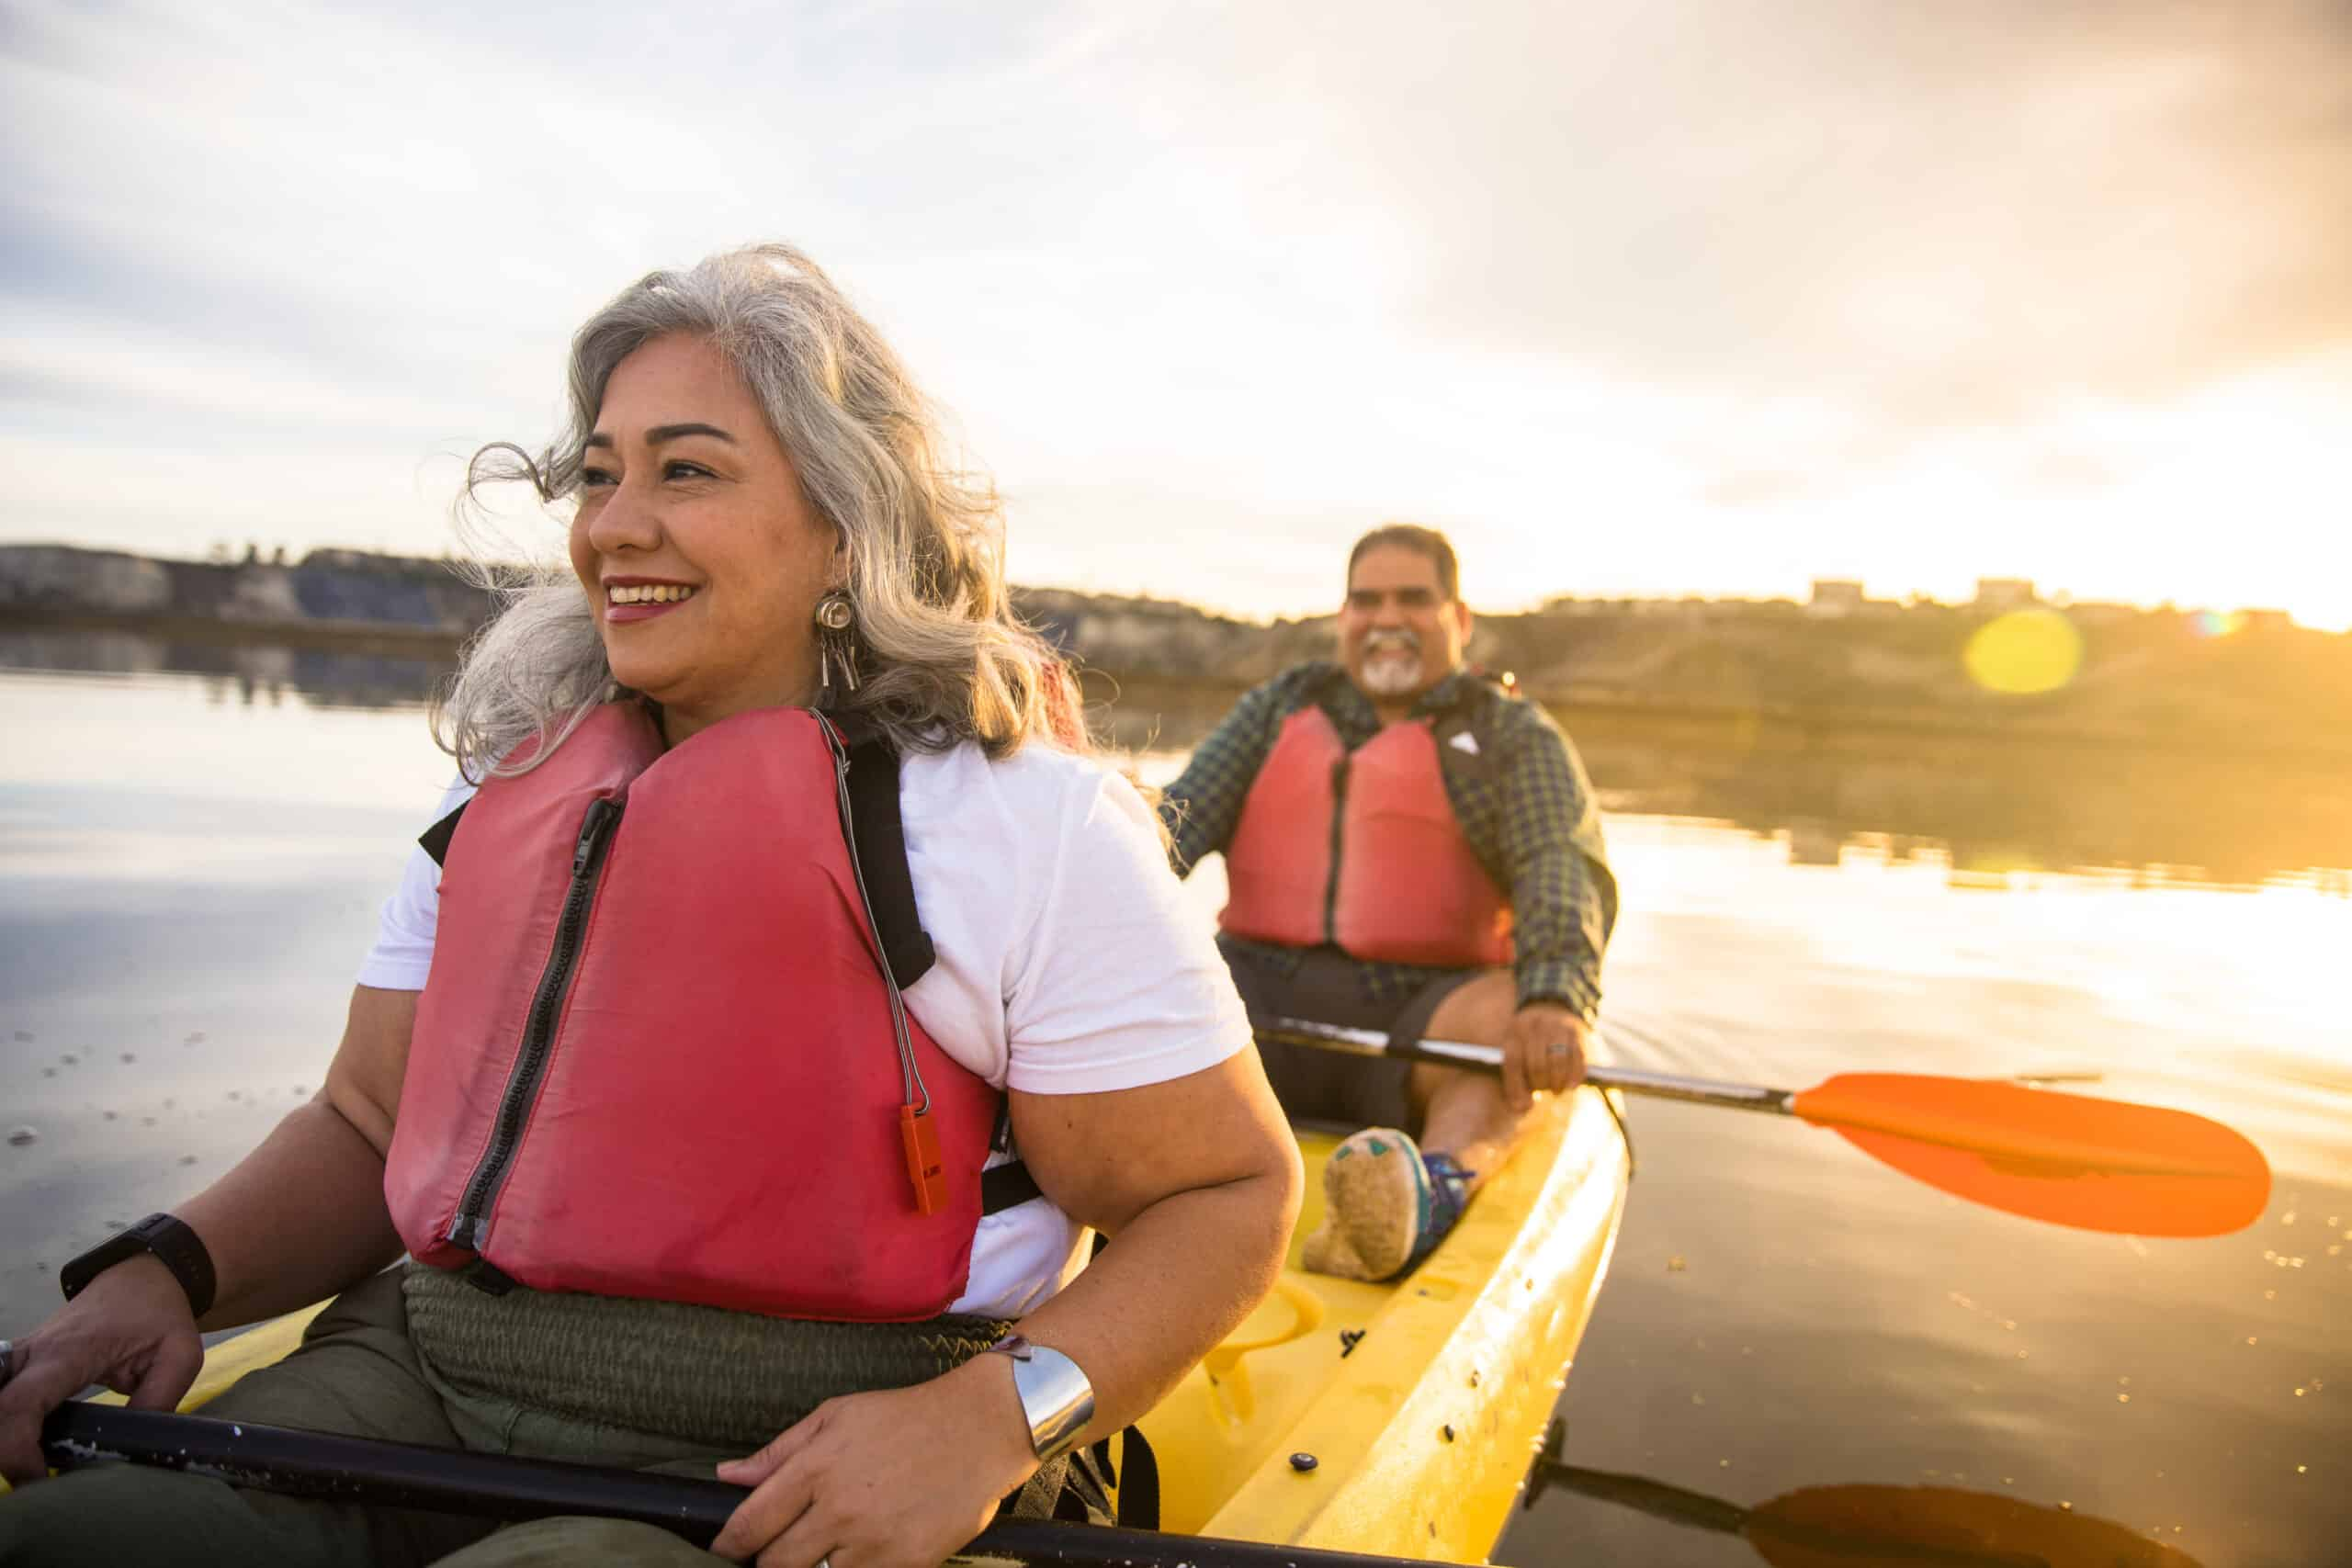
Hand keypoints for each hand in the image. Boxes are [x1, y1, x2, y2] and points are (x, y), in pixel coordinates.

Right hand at [0, 1254, 202, 1485]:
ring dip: (5, 1438)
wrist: (142, 1278)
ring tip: (35, 1463)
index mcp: (68, 1352)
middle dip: (6, 1454)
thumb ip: (157, 1401)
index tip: (39, 1477)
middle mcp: (31, 1354)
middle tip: (38, 1480)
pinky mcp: (17, 1364)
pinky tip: (28, 1443)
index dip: (17, 1449)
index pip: (20, 1406)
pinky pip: (0, 1399)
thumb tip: (133, 1445)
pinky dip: (8, 1424)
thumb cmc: (159, 1314)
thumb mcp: (179, 1355)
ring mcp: (19, 1357)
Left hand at [709, 1353, 1039, 1567]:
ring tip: (822, 1548)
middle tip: (773, 1552)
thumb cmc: (905, 1417)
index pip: (750, 1525)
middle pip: (775, 1564)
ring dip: (810, 1567)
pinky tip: (857, 1552)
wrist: (979, 1429)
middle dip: (766, 1562)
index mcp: (816, 1467)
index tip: (726, 1549)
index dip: (729, 1545)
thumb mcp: (837, 1414)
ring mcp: (873, 1542)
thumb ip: (779, 1451)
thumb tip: (727, 1477)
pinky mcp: (905, 1564)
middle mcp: (839, 1509)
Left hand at [1500, 1003, 1589, 1113]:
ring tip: (1557, 1090)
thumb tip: (1521, 1108)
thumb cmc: (1529, 1041)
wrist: (1550, 1006)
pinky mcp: (1576, 1032)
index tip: (1524, 1105)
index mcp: (1514, 1031)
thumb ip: (1514, 1079)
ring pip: (1558, 1062)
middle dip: (1540, 1084)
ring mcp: (1556, 1026)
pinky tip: (1571, 1086)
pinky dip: (1575, 1076)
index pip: (1513, 1062)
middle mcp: (1534, 1026)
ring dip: (1558, 1082)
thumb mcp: (1515, 1049)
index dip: (1516, 1088)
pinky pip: (1578, 1058)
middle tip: (1544, 1090)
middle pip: (1537, 1064)